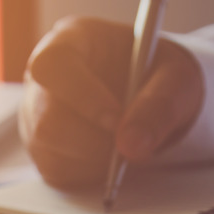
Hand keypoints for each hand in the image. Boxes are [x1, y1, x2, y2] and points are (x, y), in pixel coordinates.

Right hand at [19, 17, 202, 187]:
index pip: (53, 65)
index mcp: (72, 40)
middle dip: (94, 141)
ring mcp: (36, 113)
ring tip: (125, 144)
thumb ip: (160, 105)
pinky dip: (89, 172)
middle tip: (130, 145)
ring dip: (94, 158)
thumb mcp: (177, 78)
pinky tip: (110, 156)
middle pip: (47, 118)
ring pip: (49, 148)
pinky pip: (56, 169)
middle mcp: (44, 77)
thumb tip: (131, 146)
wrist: (151, 93)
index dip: (81, 96)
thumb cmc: (159, 74)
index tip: (116, 119)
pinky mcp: (42, 147)